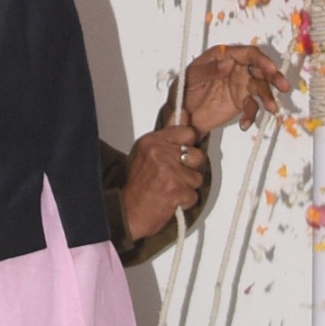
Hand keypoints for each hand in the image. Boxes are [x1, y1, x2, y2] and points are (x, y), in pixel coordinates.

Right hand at [116, 121, 208, 248]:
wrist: (127, 212)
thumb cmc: (136, 185)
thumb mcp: (145, 152)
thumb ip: (166, 137)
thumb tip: (184, 114)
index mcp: (153, 141)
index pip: (187, 132)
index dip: (188, 144)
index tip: (182, 154)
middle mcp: (161, 152)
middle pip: (197, 155)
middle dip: (191, 168)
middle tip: (177, 176)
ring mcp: (170, 171)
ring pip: (197, 177)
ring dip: (188, 187)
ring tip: (171, 189)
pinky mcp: (176, 190)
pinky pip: (194, 195)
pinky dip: (185, 201)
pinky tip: (171, 200)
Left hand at [183, 42, 282, 135]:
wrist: (183, 114)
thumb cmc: (185, 88)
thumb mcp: (193, 77)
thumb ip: (210, 69)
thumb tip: (229, 63)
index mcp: (224, 55)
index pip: (247, 53)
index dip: (261, 59)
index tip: (271, 69)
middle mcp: (235, 68)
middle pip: (260, 69)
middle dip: (273, 76)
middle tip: (283, 86)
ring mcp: (240, 85)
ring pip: (260, 87)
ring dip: (268, 97)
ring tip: (272, 109)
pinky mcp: (240, 102)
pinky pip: (251, 107)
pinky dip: (251, 116)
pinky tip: (244, 125)